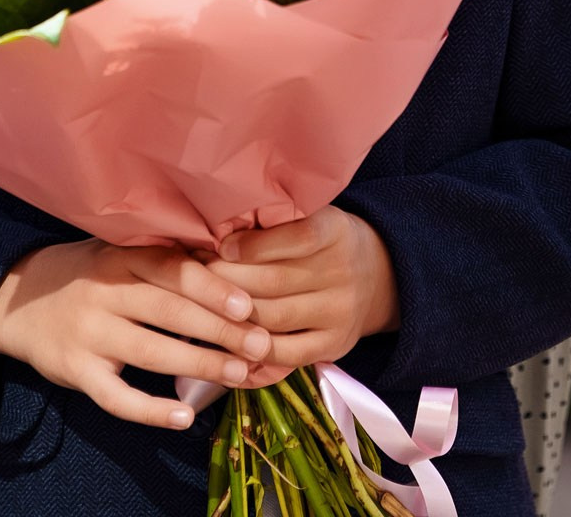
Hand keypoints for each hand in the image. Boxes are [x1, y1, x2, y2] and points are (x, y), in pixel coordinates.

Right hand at [0, 238, 272, 429]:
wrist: (17, 302)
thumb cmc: (88, 274)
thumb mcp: (117, 253)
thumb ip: (161, 259)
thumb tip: (228, 261)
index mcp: (120, 258)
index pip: (171, 270)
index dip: (211, 288)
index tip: (248, 304)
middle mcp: (104, 293)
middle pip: (169, 312)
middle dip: (219, 329)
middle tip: (260, 343)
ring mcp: (89, 334)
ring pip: (151, 352)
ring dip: (199, 365)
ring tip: (239, 374)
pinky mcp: (76, 372)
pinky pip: (117, 397)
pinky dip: (151, 410)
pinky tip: (184, 418)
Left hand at [206, 206, 398, 387]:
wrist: (378, 275)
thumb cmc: (324, 240)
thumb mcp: (312, 216)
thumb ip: (275, 222)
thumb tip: (218, 231)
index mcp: (335, 232)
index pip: (297, 237)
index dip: (255, 245)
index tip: (221, 246)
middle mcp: (342, 273)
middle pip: (275, 281)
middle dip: (226, 280)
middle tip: (192, 276)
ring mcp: (340, 313)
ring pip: (274, 318)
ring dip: (230, 316)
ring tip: (197, 308)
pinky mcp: (335, 345)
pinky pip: (288, 354)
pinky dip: (253, 352)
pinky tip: (225, 345)